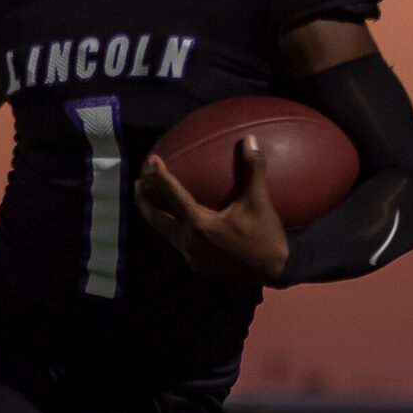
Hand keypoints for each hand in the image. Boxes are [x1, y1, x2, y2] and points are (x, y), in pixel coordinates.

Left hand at [135, 138, 290, 284]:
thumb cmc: (265, 236)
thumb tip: (249, 140)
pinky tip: (175, 220)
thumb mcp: (259, 202)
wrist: (274, 272)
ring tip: (148, 199)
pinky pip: (177, 243)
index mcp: (200, 225)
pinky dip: (171, 228)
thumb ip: (253, 170)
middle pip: (156, 218)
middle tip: (138, 181)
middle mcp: (189, 241)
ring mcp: (191, 256)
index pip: (173, 196)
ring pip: (164, 232)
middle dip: (144, 199)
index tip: (151, 160)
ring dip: (154, 215)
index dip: (161, 176)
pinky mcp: (197, 266)